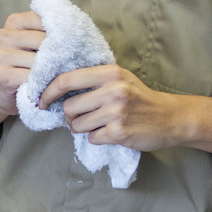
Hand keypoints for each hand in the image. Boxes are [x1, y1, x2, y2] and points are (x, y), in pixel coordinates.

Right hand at [0, 0, 66, 115]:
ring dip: (55, 70)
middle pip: (43, 41)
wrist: (7, 92)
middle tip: (76, 62)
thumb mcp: (40, 36)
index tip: (75, 44)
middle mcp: (3, 35)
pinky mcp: (3, 75)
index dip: (62, 34)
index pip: (45, 21)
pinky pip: (33, 78)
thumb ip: (51, 14)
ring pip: (40, 61)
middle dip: (61, 53)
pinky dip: (45, 84)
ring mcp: (0, 55)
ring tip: (65, 75)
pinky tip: (51, 87)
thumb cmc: (29, 61)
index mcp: (13, 21)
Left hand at [39, 63, 184, 151]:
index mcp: (109, 73)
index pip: (66, 80)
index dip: (48, 92)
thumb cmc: (140, 97)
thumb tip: (57, 88)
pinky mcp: (119, 132)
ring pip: (77, 125)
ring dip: (82, 128)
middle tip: (82, 117)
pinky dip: (97, 138)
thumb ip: (93, 79)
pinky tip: (110, 132)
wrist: (170, 117)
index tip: (41, 100)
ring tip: (98, 124)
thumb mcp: (119, 78)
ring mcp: (116, 112)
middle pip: (69, 107)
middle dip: (70, 116)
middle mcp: (112, 90)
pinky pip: (92, 138)